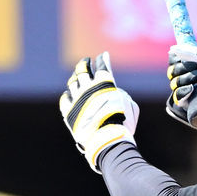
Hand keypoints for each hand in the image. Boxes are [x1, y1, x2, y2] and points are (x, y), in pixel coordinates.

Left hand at [59, 52, 139, 170]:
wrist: (106, 139)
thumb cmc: (123, 124)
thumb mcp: (131, 107)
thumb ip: (123, 95)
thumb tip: (116, 92)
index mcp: (105, 83)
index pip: (102, 65)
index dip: (102, 59)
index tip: (102, 57)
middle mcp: (88, 87)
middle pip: (83, 69)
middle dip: (85, 64)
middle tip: (86, 62)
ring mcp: (77, 98)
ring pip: (72, 82)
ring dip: (75, 78)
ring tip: (77, 78)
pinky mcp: (68, 110)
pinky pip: (65, 98)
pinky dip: (68, 95)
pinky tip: (70, 95)